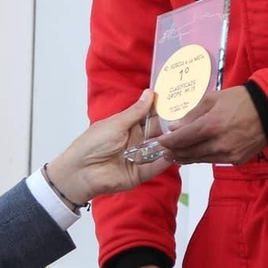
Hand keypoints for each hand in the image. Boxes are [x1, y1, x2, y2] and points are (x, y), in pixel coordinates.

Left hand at [47, 90, 173, 206]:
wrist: (80, 171)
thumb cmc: (92, 144)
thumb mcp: (116, 123)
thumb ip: (136, 111)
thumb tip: (149, 93)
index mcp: (129, 126)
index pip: (150, 116)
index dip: (163, 110)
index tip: (178, 102)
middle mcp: (136, 141)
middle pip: (159, 133)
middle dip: (171, 127)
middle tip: (186, 120)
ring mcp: (139, 158)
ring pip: (160, 150)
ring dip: (170, 144)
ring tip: (182, 136)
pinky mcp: (140, 174)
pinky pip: (156, 167)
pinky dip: (165, 161)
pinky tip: (173, 153)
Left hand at [154, 85, 266, 165]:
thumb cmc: (240, 100)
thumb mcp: (213, 98)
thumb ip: (192, 113)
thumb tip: (174, 126)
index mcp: (211, 126)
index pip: (182, 139)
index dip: (168, 142)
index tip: (160, 143)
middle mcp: (218, 144)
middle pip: (189, 153)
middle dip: (175, 152)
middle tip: (164, 153)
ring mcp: (228, 154)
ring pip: (200, 160)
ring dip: (187, 158)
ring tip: (177, 156)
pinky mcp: (237, 160)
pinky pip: (215, 160)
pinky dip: (204, 158)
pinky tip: (198, 154)